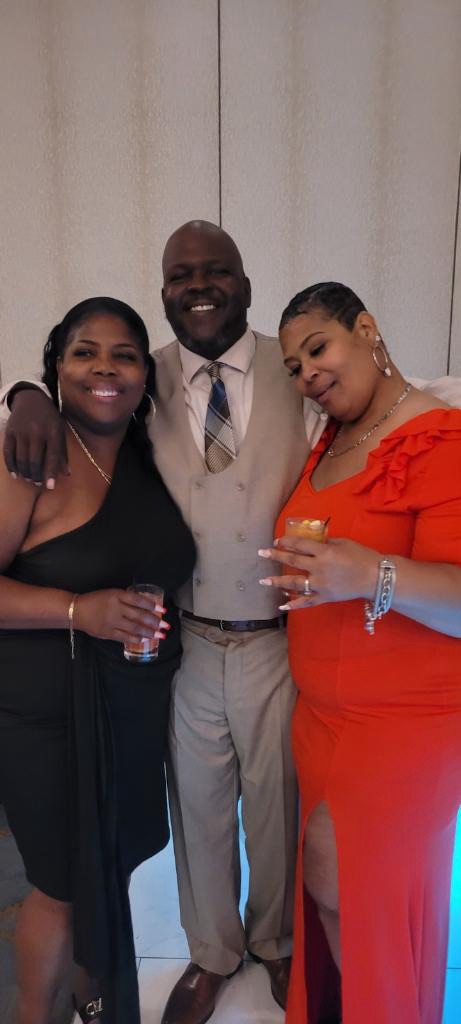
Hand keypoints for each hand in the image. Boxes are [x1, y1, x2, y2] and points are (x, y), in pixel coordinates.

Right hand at [3, 389, 68, 488]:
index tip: (50, 487)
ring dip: (25, 472)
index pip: (52, 456)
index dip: (51, 473)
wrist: (31, 398)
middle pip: (34, 460)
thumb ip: (62, 452)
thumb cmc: (49, 418)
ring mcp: (21, 431)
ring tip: (29, 478)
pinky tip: (15, 473)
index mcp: (53, 431)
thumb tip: (66, 474)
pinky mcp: (10, 432)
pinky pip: (8, 453)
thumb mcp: (60, 431)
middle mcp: (37, 431)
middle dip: (36, 475)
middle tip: (37, 482)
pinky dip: (11, 466)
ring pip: (21, 459)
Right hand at [73, 589, 169, 644]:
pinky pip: (125, 637)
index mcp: (117, 595)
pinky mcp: (108, 633)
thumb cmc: (96, 600)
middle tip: (166, 626)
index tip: (163, 609)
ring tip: (160, 635)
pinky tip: (144, 639)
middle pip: (139, 616)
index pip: (138, 600)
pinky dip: (136, 639)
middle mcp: (116, 608)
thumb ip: (126, 598)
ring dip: (149, 632)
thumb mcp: (112, 593)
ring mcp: (112, 622)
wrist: (77, 610)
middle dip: (155, 622)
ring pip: (134, 628)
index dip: (152, 605)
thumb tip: (145, 606)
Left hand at [258, 535, 378, 609]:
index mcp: (324, 552)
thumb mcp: (343, 542)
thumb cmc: (362, 556)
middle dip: (275, 556)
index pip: (300, 544)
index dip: (287, 541)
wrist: (375, 578)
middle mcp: (319, 568)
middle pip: (293, 560)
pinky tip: (282, 605)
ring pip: (295, 583)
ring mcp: (320, 585)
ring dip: (277, 581)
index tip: (277, 541)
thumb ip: (325, 543)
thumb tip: (312, 542)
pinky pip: (307, 602)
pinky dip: (294, 604)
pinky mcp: (325, 597)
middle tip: (261, 553)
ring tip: (264, 581)